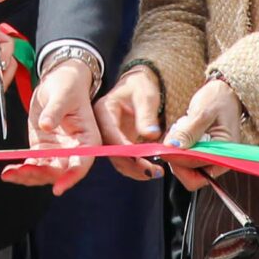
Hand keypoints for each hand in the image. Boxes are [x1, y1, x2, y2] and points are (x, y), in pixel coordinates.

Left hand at [3, 62, 97, 193]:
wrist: (57, 83)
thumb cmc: (68, 86)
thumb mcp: (63, 94)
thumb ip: (55, 110)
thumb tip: (46, 125)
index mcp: (87, 140)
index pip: (82, 163)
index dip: (71, 177)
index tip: (58, 189)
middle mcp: (74, 151)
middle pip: (60, 172)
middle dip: (41, 176)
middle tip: (22, 172)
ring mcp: (58, 153)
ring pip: (45, 173)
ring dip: (28, 176)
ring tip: (9, 174)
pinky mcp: (42, 150)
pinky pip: (33, 165)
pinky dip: (20, 171)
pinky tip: (7, 172)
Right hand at [97, 67, 165, 181]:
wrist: (138, 85)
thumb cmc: (140, 86)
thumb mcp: (145, 94)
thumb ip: (147, 113)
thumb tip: (150, 134)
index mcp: (103, 111)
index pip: (111, 135)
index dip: (125, 150)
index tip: (142, 159)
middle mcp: (101, 126)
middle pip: (112, 152)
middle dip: (132, 165)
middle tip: (153, 172)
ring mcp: (109, 137)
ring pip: (118, 160)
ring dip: (136, 169)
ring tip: (156, 172)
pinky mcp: (117, 144)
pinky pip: (124, 159)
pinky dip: (137, 166)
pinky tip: (152, 169)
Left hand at [162, 75, 243, 191]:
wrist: (225, 91)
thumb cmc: (219, 99)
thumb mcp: (202, 112)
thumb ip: (189, 131)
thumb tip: (173, 147)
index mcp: (225, 155)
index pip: (197, 173)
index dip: (178, 162)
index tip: (167, 145)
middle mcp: (219, 161)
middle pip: (190, 175)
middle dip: (177, 157)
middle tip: (175, 135)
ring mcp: (211, 158)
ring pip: (186, 167)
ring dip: (177, 151)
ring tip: (182, 128)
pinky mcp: (204, 153)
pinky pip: (187, 158)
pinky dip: (180, 146)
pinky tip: (183, 131)